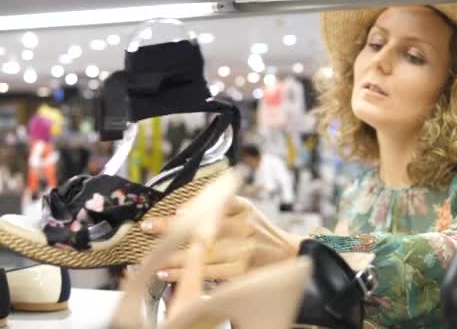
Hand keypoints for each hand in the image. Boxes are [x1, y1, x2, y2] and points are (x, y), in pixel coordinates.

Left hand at [140, 196, 303, 281]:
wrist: (286, 254)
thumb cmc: (260, 231)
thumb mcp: (247, 209)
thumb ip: (223, 203)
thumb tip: (185, 208)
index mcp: (245, 209)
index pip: (217, 204)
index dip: (196, 207)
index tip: (177, 211)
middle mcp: (245, 227)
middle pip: (205, 226)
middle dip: (174, 228)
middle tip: (149, 226)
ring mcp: (243, 250)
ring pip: (204, 251)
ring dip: (174, 254)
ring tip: (150, 254)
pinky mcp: (241, 271)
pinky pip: (208, 272)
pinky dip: (186, 273)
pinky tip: (167, 272)